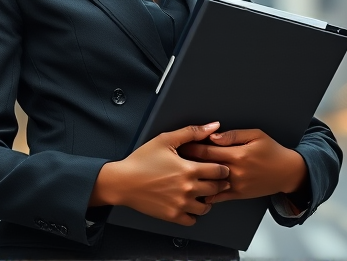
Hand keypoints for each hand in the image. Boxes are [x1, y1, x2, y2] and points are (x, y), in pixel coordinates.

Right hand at [89, 122, 230, 225]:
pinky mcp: (172, 216)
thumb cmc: (143, 159)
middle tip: (215, 179)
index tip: (220, 166)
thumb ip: (192, 132)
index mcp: (189, 169)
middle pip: (216, 189)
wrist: (123, 182)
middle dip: (219, 183)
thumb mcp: (166, 139)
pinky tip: (189, 203)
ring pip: (206, 207)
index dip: (223, 168)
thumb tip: (214, 125)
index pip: (219, 171)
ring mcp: (180, 205)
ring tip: (201, 192)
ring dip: (208, 199)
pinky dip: (194, 213)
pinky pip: (192, 220)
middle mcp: (188, 189)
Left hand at [179, 129, 307, 203]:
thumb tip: (213, 135)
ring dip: (194, 178)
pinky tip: (194, 189)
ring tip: (179, 174)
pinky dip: (204, 194)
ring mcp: (236, 185)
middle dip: (188, 161)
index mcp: (238, 154)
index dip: (192, 146)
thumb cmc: (272, 150)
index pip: (209, 149)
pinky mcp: (238, 195)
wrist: (287, 172)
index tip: (180, 144)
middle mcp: (235, 172)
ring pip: (209, 183)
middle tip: (173, 158)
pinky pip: (217, 197)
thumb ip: (233, 135)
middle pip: (205, 166)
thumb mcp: (255, 135)